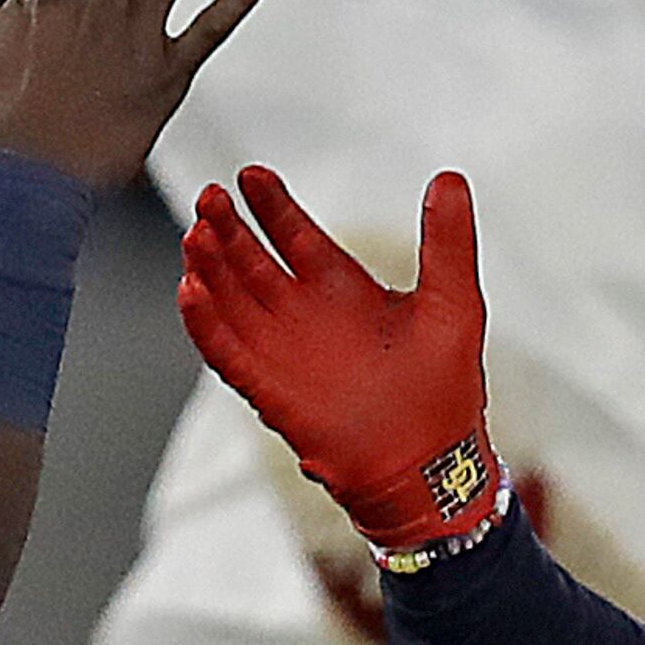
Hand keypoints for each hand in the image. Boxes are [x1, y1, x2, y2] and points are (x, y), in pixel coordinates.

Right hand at [180, 163, 504, 555]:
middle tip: (211, 197)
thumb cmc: (445, 394)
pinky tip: (191, 291)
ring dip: (210, 268)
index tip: (251, 176)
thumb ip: (448, 242)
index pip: (295, 236)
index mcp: (343, 291)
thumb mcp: (454, 304)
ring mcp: (283, 353)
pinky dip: (206, 324)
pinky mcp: (269, 391)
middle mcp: (305, 317)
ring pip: (231, 301)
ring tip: (197, 234)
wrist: (430, 468)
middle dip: (228, 229)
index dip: (271, 206)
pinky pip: (227, 353)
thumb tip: (450, 179)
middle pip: (251, 261)